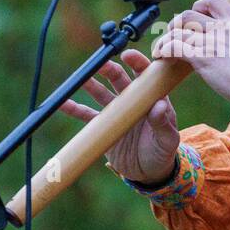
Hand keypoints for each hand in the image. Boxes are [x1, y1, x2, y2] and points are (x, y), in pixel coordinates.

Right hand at [58, 50, 180, 185]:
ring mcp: (117, 112)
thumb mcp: (167, 140)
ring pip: (101, 93)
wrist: (149, 173)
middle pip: (119, 79)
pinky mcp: (104, 126)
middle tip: (99, 65)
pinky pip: (86, 115)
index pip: (145, 76)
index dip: (137, 62)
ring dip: (90, 84)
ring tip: (80, 77)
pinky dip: (74, 109)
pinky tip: (62, 103)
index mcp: (152, 99)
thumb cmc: (163, 153)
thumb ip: (163, 123)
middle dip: (109, 69)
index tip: (127, 56)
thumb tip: (161, 105)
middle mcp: (133, 101)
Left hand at [150, 0, 229, 109]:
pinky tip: (161, 56)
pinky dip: (164, 50)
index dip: (199, 6)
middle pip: (189, 14)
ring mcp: (212, 41)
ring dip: (166, 40)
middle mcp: (223, 27)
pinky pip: (175, 47)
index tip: (196, 17)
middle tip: (174, 36)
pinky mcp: (203, 57)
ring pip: (178, 31)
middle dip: (177, 24)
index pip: (214, 0)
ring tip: (161, 50)